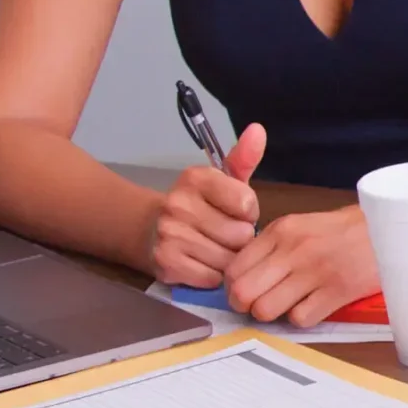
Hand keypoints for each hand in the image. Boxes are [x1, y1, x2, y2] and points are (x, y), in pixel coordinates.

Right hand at [150, 121, 266, 287]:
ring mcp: (170, 234)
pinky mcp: (166, 263)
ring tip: (215, 248)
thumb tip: (258, 129)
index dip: (249, 212)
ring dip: (228, 259)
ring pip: (228, 259)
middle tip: (226, 234)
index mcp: (195, 178)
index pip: (247, 202)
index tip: (237, 211)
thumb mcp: (222, 179)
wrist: (149, 229)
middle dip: (240, 238)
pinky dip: (213, 275)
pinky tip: (203, 263)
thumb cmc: (200, 205)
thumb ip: (243, 158)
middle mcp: (178, 203)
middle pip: (240, 234)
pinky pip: (211, 277)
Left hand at [224, 204, 379, 327]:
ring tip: (287, 306)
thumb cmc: (345, 231)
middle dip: (246, 306)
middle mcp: (294, 250)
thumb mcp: (302, 225)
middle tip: (259, 305)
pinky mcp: (337, 291)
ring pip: (266, 310)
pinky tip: (312, 306)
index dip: (234, 287)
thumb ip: (272, 247)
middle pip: (243, 293)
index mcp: (281, 231)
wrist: (390, 229)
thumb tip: (243, 277)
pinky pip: (300, 318)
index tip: (246, 291)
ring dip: (273, 315)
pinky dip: (302, 318)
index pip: (234, 269)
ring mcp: (315, 271)